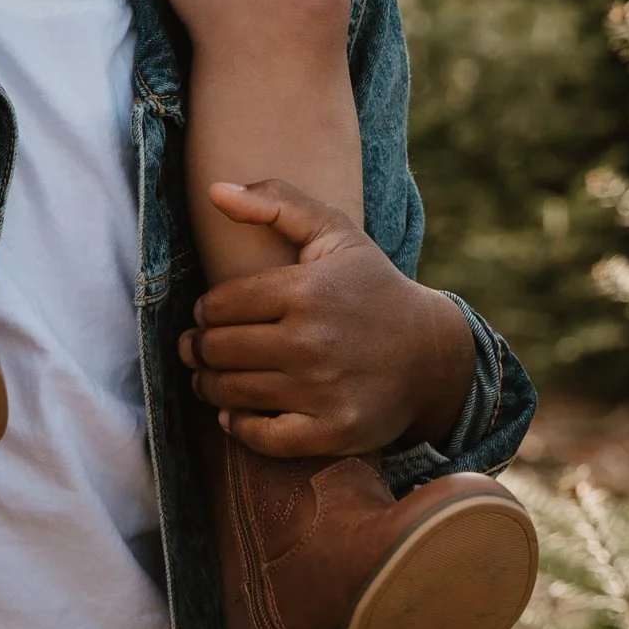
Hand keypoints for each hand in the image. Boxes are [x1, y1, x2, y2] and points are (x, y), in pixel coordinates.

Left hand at [177, 179, 476, 458]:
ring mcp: (323, 391)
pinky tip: (235, 413)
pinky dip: (238, 427)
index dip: (205, 312)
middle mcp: (312, 342)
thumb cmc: (371, 287)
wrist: (431, 353)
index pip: (219, 306)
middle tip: (197, 349)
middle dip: (198, 350)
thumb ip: (276, 202)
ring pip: (231, 393)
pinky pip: (261, 437)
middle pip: (218, 351)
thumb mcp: (333, 232)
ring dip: (209, 386)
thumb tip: (215, 191)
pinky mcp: (333, 432)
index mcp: (307, 290)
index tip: (210, 315)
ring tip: (209, 377)